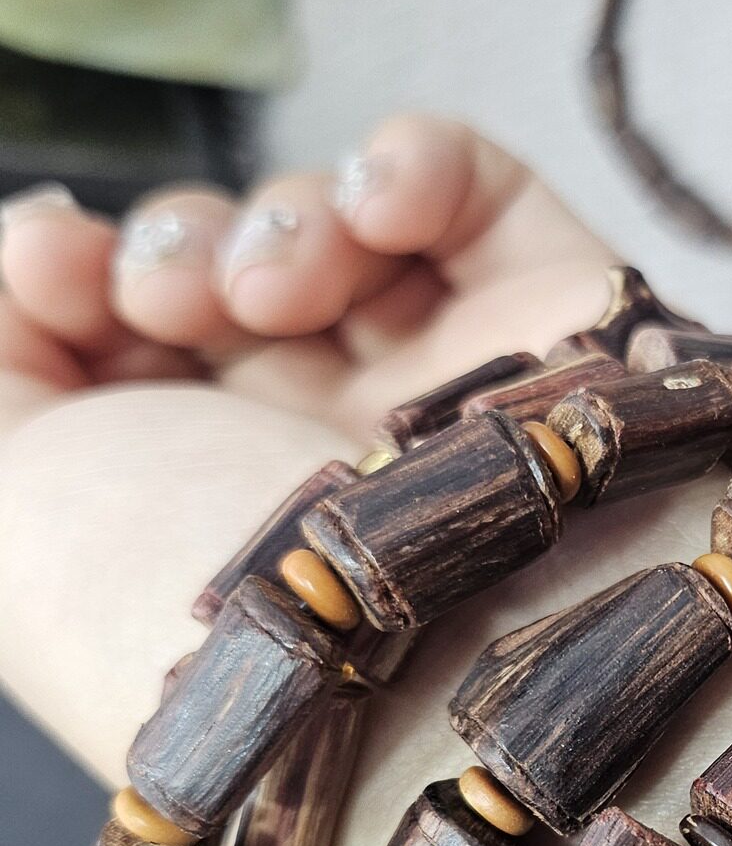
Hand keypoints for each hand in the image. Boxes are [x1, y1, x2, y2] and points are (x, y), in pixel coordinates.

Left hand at [0, 116, 619, 788]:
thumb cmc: (188, 608)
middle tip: (174, 306)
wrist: (414, 683)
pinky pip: (489, 196)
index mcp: (218, 502)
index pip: (157, 342)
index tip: (67, 274)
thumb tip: (35, 257)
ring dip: (284, 223)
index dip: (92, 275)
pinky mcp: (563, 335)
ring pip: (357, 234)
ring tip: (274, 294)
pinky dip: (413, 162)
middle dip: (188, 253)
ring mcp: (457, 394)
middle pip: (253, 280)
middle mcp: (336, 452)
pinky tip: (378, 213)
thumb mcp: (8, 502)